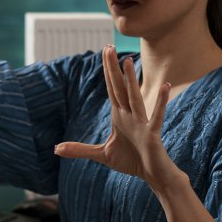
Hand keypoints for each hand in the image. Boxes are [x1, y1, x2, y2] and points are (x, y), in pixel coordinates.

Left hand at [55, 45, 178, 191]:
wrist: (153, 174)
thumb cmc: (131, 161)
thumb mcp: (101, 154)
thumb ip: (80, 150)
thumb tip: (56, 149)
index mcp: (119, 116)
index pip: (111, 89)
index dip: (107, 71)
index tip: (105, 51)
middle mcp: (130, 115)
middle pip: (119, 88)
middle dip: (112, 69)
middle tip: (108, 46)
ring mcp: (141, 123)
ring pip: (134, 97)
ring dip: (131, 80)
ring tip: (128, 61)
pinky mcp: (151, 135)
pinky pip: (156, 117)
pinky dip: (160, 103)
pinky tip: (165, 87)